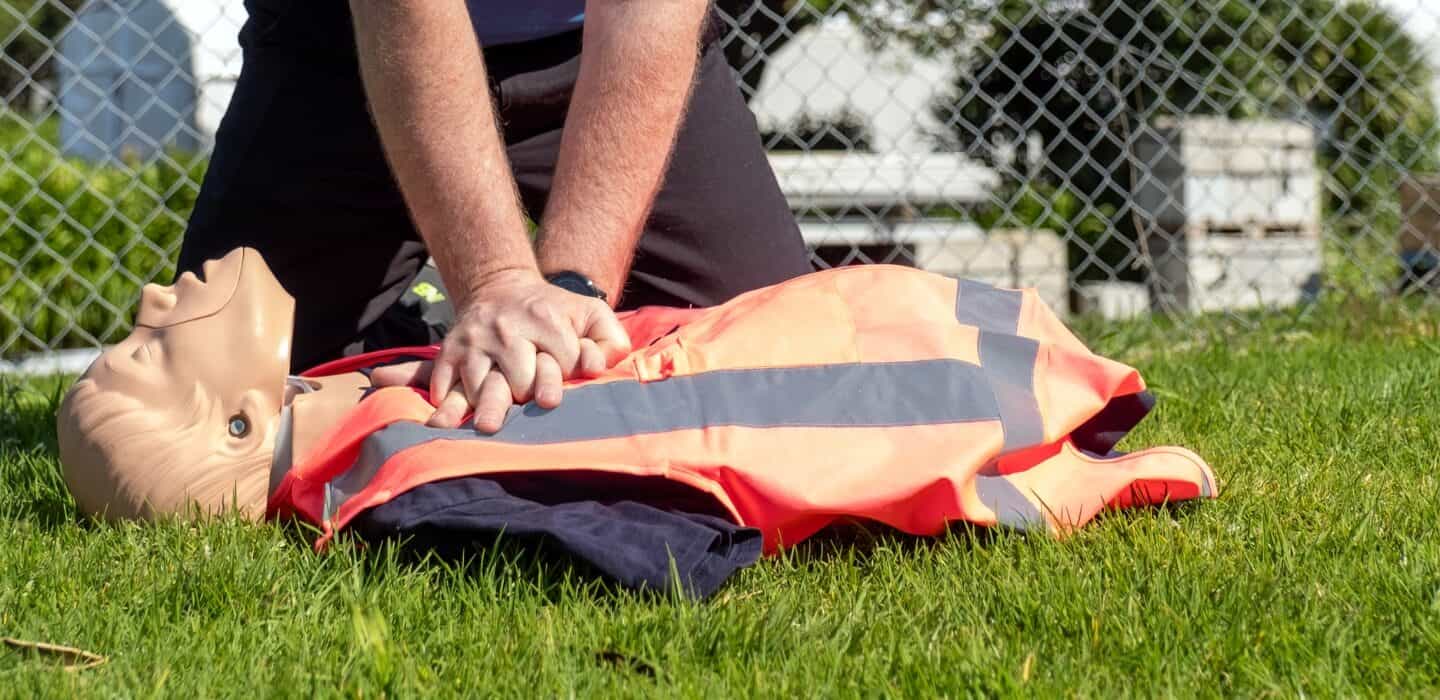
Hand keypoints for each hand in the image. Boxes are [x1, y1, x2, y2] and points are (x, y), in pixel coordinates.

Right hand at [380, 269, 630, 431]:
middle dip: (527, 399)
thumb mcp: (590, 314)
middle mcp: (507, 329)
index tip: (560, 394)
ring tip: (490, 426)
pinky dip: (446, 405)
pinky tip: (447, 422)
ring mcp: (475, 341)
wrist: (501, 287)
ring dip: (488, 409)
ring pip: (481, 388)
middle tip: (529, 408)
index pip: (562, 366)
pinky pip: (444, 384)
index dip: (565, 383)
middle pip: (520, 383)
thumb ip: (610, 341)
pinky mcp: (449, 350)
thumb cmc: (554, 310)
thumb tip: (596, 370)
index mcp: (546, 319)